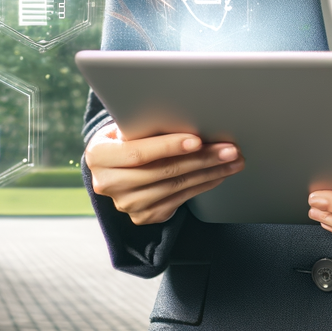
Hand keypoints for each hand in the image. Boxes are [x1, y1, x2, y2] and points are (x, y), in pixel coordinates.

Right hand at [85, 123, 243, 224]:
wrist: (114, 163)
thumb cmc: (125, 135)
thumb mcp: (125, 125)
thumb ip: (144, 125)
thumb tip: (184, 114)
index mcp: (99, 156)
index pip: (138, 152)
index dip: (169, 146)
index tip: (197, 139)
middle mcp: (108, 184)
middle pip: (163, 172)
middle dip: (201, 159)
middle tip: (229, 149)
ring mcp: (126, 204)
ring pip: (175, 187)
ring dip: (209, 173)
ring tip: (232, 160)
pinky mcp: (142, 216)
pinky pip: (179, 200)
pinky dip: (201, 186)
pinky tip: (217, 175)